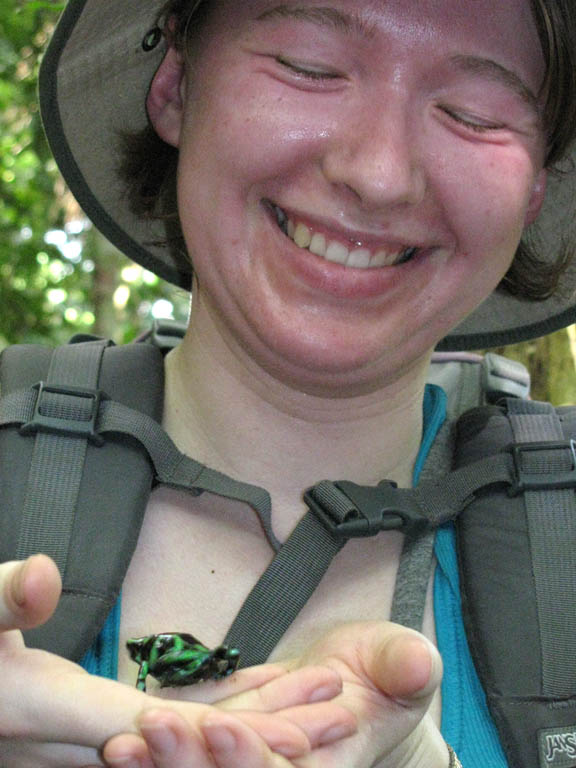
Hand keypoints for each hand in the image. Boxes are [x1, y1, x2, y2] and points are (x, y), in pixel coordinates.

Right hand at [0, 556, 354, 767]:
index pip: (169, 731)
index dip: (236, 736)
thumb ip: (2, 597)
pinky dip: (205, 722)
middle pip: (191, 746)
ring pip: (180, 743)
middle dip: (264, 735)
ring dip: (245, 727)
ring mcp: (83, 739)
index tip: (301, 736)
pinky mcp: (80, 728)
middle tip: (333, 717)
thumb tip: (43, 574)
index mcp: (61, 714)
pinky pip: (157, 731)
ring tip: (304, 709)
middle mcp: (83, 740)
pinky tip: (236, 704)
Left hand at [109, 621, 447, 767]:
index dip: (252, 762)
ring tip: (123, 745)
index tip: (223, 728)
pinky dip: (159, 754)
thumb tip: (418, 662)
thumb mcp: (404, 664)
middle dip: (190, 765)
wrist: (358, 677)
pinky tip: (122, 743)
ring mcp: (248, 763)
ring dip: (164, 766)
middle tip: (152, 728)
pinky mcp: (224, 749)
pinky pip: (192, 757)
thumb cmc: (387, 673)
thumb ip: (408, 666)